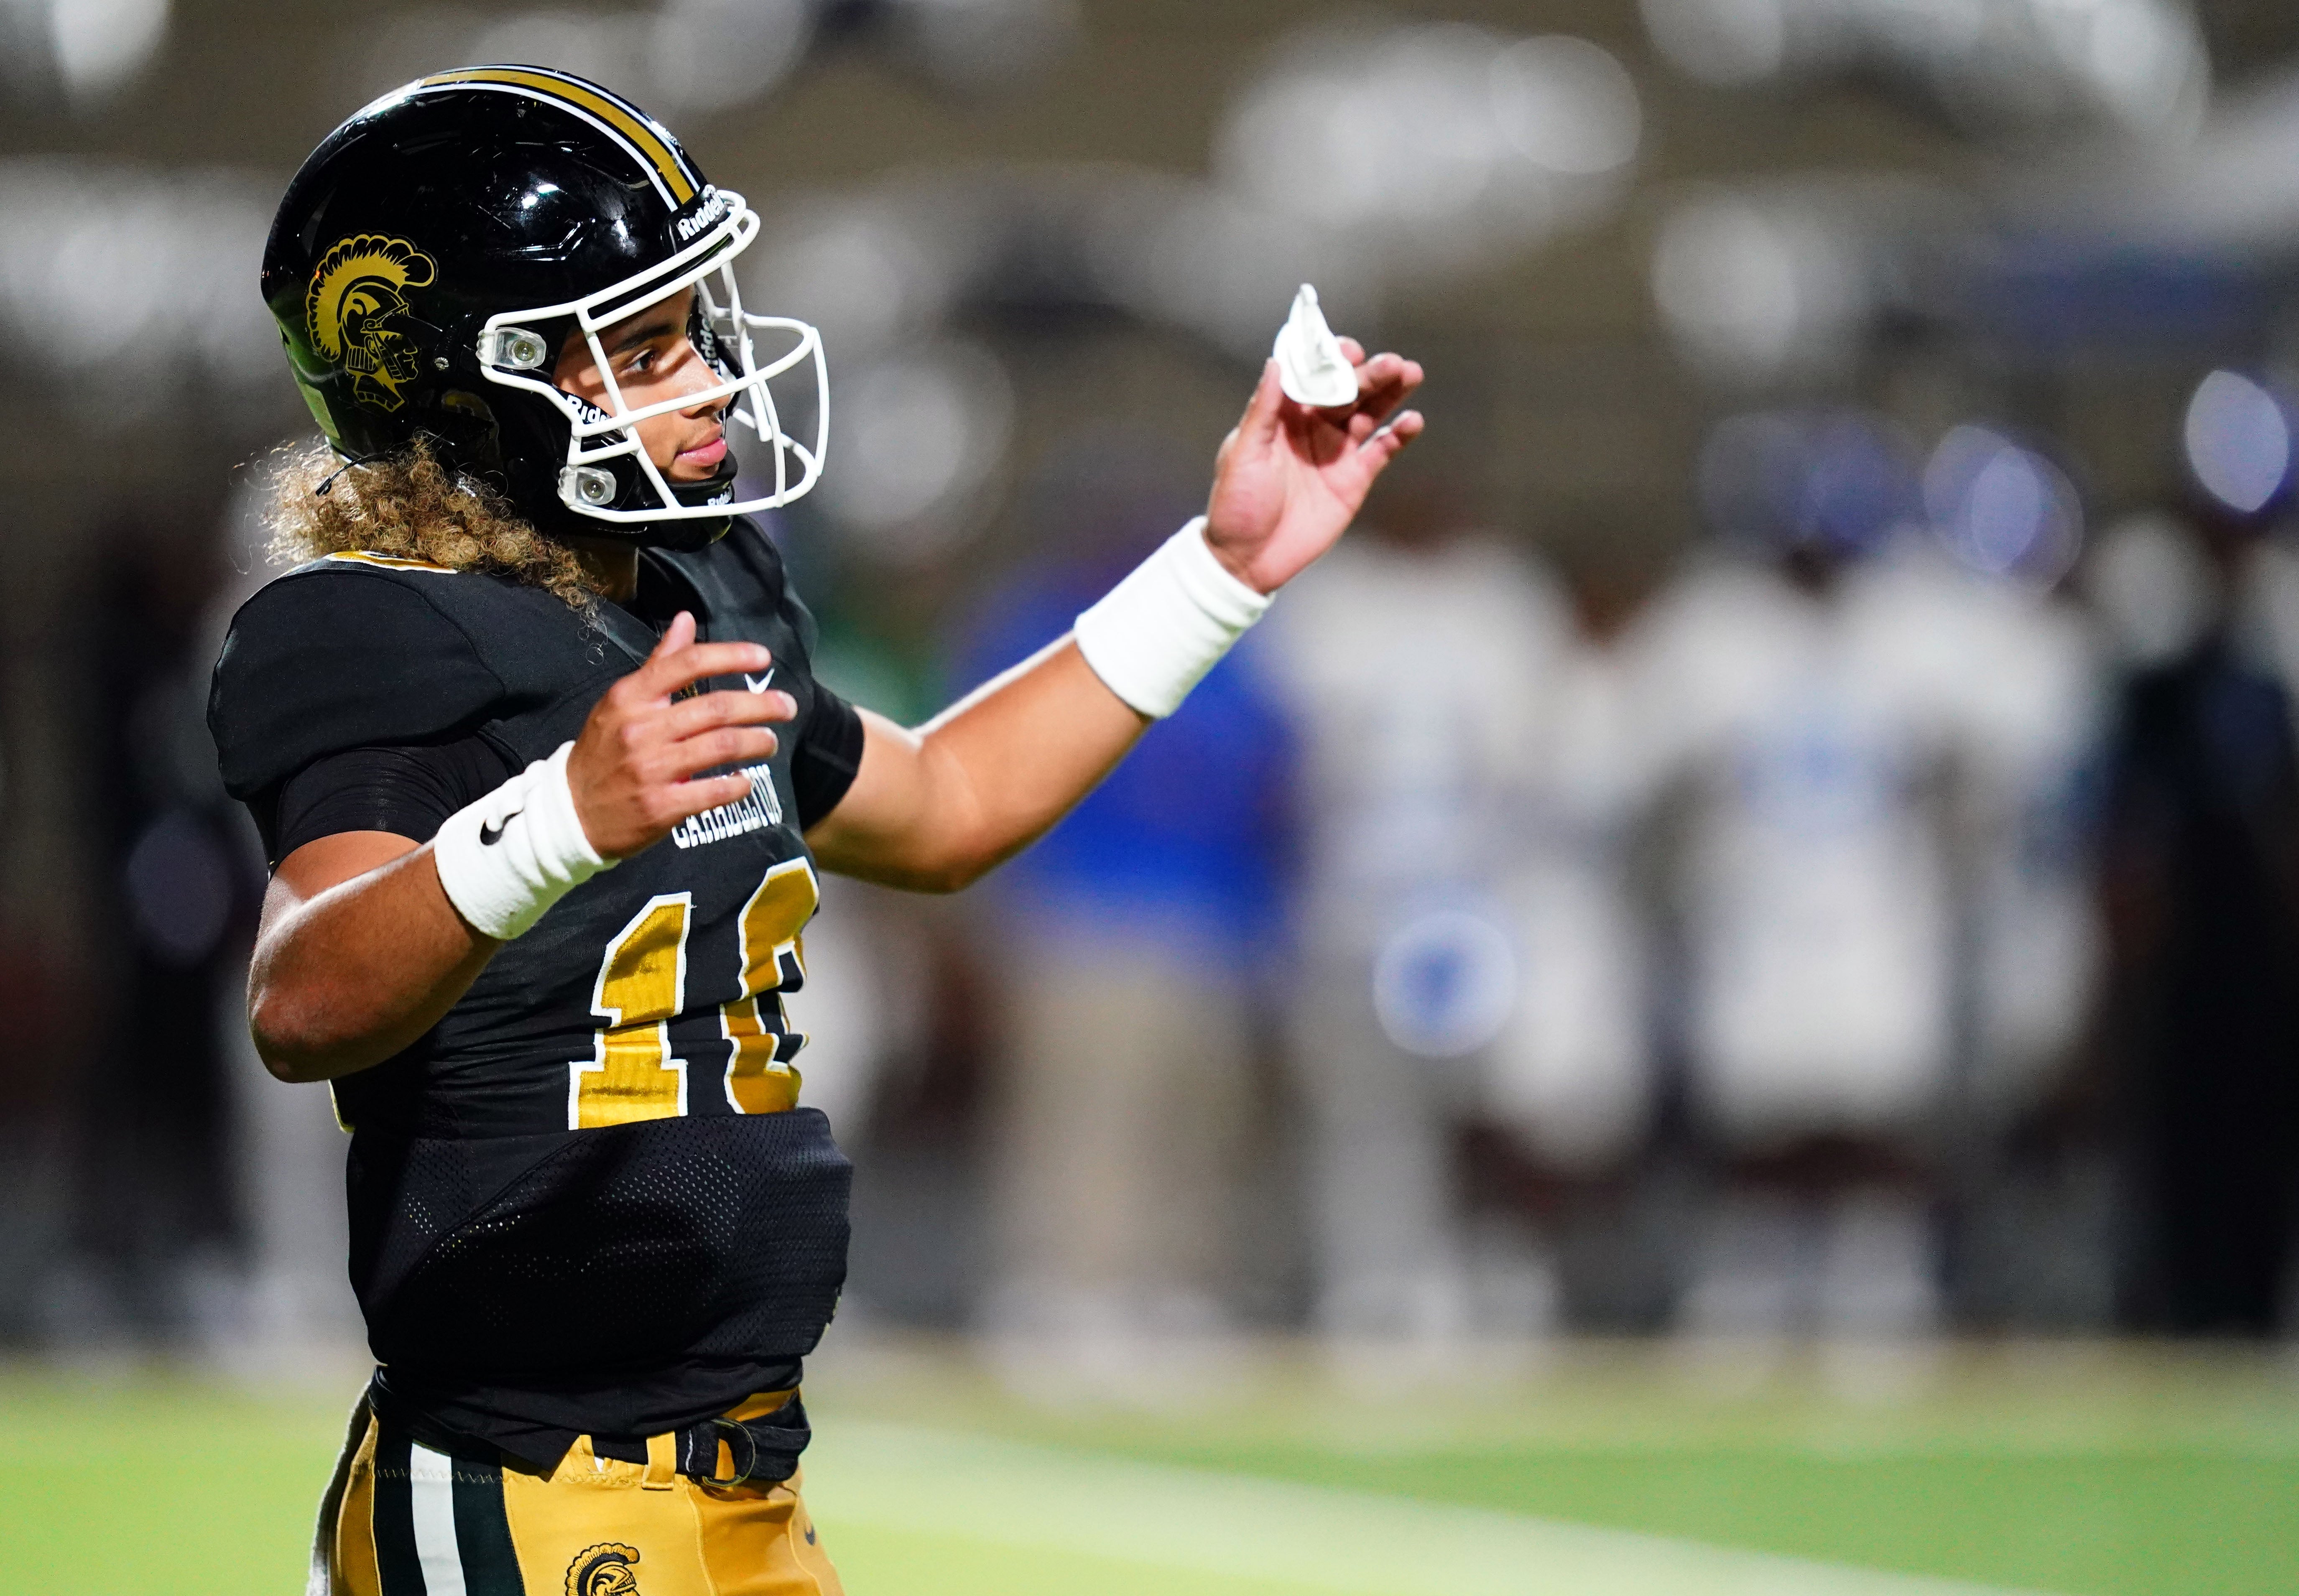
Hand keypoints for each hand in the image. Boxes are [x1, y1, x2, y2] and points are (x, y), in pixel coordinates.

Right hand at [566, 611, 795, 858]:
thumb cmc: (603, 751)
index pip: (687, 664)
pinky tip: (745, 780)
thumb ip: (659, 663)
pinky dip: (738, 785)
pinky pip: (714, 791)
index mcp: (631, 697)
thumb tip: (686, 619)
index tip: (762, 658)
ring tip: (769, 741)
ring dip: (757, 742)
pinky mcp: (661, 806)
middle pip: (717, 708)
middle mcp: (641, 729)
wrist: (570, 812)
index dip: (731, 656)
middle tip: (786, 706)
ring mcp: (651, 769)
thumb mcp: (621, 702)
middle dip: (761, 705)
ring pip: (722, 747)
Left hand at [1202, 339, 1424, 594]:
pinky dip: (1399, 435)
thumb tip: (1275, 362)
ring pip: (1370, 413)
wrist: (1249, 558)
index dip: (1331, 359)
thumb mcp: (1243, 453)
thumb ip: (1263, 409)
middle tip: (1392, 362)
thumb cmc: (1237, 504)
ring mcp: (1336, 451)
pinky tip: (1413, 420)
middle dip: (1370, 373)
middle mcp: (1313, 426)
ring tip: (1410, 373)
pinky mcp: (1354, 479)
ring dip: (1391, 393)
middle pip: (1348, 390)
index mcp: (1284, 414)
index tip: (1347, 350)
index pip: (1312, 375)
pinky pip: (1382, 450)